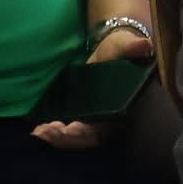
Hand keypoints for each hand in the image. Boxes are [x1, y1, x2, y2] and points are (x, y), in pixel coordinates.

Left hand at [32, 28, 153, 150]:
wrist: (113, 49)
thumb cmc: (121, 48)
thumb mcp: (124, 45)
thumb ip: (132, 46)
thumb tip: (143, 44)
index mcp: (124, 109)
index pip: (105, 129)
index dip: (87, 133)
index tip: (70, 128)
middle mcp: (110, 120)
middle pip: (88, 138)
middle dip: (67, 139)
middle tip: (46, 132)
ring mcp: (95, 121)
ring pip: (78, 138)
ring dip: (58, 138)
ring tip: (40, 132)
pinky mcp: (83, 117)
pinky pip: (69, 131)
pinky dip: (55, 133)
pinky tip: (39, 131)